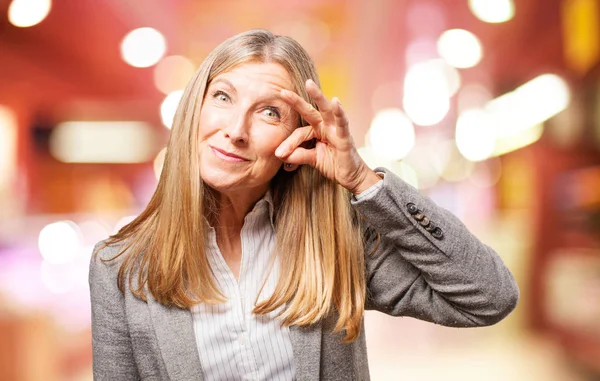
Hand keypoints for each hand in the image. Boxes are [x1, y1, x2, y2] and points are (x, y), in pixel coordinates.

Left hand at [275, 79, 380, 194]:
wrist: (350, 176)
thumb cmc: (332, 164)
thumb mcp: (312, 159)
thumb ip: (298, 155)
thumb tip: (280, 155)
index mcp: (315, 130)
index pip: (299, 133)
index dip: (288, 143)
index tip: (279, 154)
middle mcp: (325, 126)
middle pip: (309, 111)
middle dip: (296, 101)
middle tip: (282, 92)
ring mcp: (336, 129)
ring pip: (326, 110)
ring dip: (318, 96)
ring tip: (309, 84)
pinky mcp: (345, 136)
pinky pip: (342, 123)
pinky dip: (340, 113)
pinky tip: (336, 101)